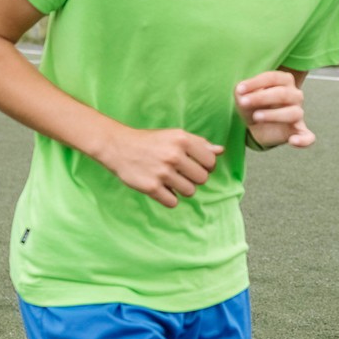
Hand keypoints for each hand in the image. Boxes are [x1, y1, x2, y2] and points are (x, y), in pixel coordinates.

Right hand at [98, 125, 222, 207]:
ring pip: (190, 192)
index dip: (206, 166)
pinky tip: (161, 189)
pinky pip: (173, 202)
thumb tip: (220, 151)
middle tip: (181, 173)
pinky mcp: (151, 187)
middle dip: (194, 178)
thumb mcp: (174, 136)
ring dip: (182, 189)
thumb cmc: (150, 142)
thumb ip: (199, 143)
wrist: (118, 147)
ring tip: (170, 180)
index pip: (211, 161)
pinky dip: (169, 199)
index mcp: (182, 140)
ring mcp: (162, 172)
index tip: (196, 165)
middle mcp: (174, 155)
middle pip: (202, 179)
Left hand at [235, 70, 313, 150]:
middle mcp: (295, 95)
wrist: (257, 126)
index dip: (256, 83)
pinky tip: (293, 141)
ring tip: (256, 117)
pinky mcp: (299, 131)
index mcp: (284, 81)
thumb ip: (241, 91)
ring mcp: (298, 113)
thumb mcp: (243, 96)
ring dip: (273, 115)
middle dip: (262, 97)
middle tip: (244, 102)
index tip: (240, 90)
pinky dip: (303, 140)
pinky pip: (307, 136)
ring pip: (293, 113)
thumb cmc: (253, 105)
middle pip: (283, 93)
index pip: (273, 78)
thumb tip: (241, 92)